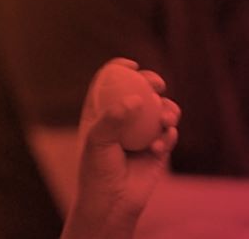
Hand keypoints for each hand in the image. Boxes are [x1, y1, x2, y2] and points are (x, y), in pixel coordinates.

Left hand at [62, 58, 180, 238]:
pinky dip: (167, 135)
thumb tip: (134, 100)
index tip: (131, 64)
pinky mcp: (157, 148)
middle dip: (152, 82)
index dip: (119, 69)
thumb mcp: (96, 142)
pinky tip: (158, 146)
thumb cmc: (97, 171)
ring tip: (166, 120)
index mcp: (100, 113)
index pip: (109, 83)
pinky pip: (169, 133)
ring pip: (161, 109)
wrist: (112, 202)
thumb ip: (112, 119)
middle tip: (157, 84)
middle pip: (140, 90)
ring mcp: (140, 132)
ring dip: (168, 109)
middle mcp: (122, 119)